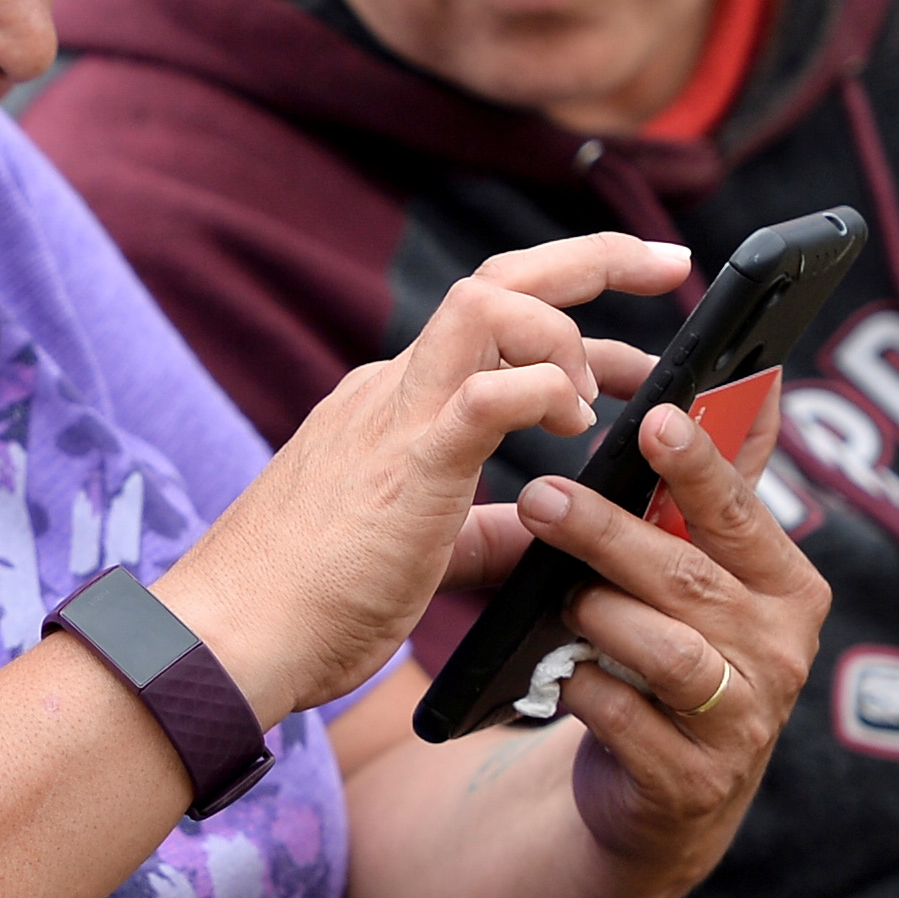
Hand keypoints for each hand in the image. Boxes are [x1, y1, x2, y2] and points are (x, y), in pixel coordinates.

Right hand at [167, 233, 691, 721]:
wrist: (230, 638)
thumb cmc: (310, 606)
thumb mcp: (426, 555)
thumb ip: (489, 533)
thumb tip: (553, 530)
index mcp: (395, 408)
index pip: (492, 327)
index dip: (571, 322)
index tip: (631, 348)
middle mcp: (392, 389)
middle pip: (498, 279)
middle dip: (591, 259)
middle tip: (668, 261)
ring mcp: (393, 416)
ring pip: (487, 303)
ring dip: (564, 327)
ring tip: (598, 393)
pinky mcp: (404, 461)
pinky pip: (485, 391)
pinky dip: (543, 389)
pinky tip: (571, 425)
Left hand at [505, 395, 828, 895]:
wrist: (666, 792)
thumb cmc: (677, 655)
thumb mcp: (708, 580)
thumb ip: (719, 498)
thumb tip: (756, 384)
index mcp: (789, 590)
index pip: (741, 515)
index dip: (698, 466)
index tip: (653, 419)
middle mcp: (780, 653)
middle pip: (690, 579)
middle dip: (610, 533)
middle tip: (542, 496)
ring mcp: (742, 722)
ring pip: (666, 650)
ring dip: (599, 615)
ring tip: (558, 597)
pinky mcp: (692, 779)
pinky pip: (625, 718)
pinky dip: (583, 689)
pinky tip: (558, 673)